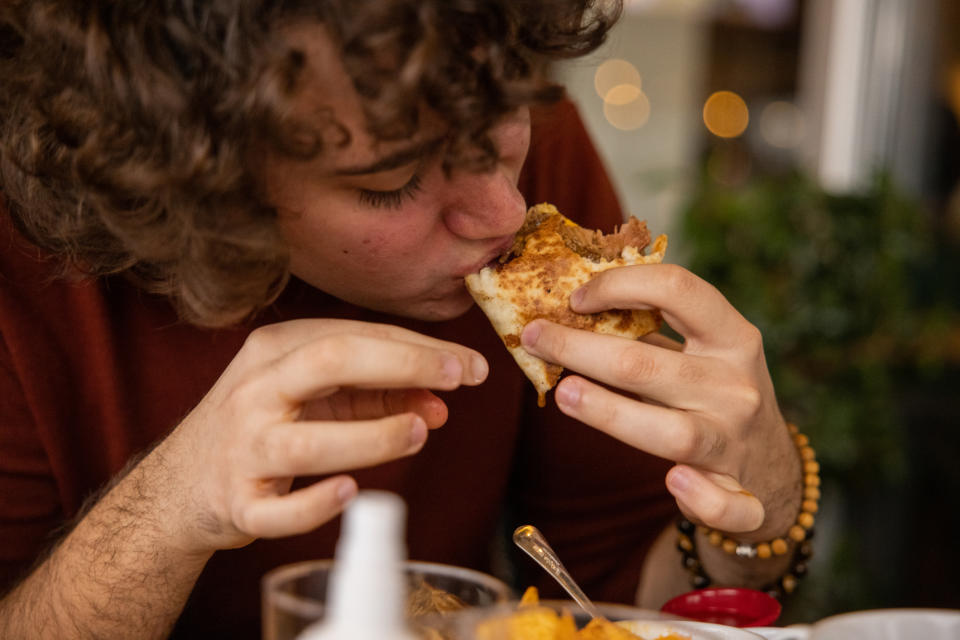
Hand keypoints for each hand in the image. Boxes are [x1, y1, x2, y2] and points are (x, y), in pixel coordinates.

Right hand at [146, 319, 487, 552]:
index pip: (352, 335)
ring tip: (420, 433)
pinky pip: (277, 511)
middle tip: (455, 378)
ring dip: (372, 437)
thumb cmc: (262, 424)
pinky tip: (352, 492)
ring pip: (308, 442)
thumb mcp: (313, 396)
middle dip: (400, 365)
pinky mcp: (238, 504)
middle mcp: (254, 392)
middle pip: (327, 362)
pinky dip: (316, 504)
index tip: (468, 365)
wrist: (180, 483)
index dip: (416, 347)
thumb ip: (375, 396)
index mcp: (273, 352)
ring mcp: (242, 450)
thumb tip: (440, 401)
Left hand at [520, 264, 800, 539]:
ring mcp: (736, 442)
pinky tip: (674, 482)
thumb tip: (564, 312)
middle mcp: (736, 386)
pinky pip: (726, 504)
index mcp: (732, 337)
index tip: (574, 298)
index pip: (679, 290)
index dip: (620, 285)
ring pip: (675, 433)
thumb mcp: (698, 353)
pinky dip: (703, 498)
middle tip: (534, 338)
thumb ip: (646, 334)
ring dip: (613, 413)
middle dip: (582, 349)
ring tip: (564, 395)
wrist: (771, 467)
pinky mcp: (742, 497)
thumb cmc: (713, 395)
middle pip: (649, 365)